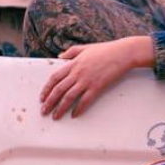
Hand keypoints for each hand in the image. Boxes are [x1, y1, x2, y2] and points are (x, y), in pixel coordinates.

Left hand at [39, 37, 153, 119]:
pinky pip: (85, 100)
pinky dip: (79, 109)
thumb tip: (59, 56)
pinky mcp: (97, 87)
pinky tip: (74, 115)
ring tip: (55, 116)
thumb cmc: (105, 50)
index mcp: (73, 63)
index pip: (54, 77)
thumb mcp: (84, 48)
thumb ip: (70, 52)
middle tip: (44, 111)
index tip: (42, 97)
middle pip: (59, 89)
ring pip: (69, 97)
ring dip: (60, 108)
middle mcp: (77, 73)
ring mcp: (87, 80)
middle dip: (49, 102)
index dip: (46, 88)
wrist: (122, 53)